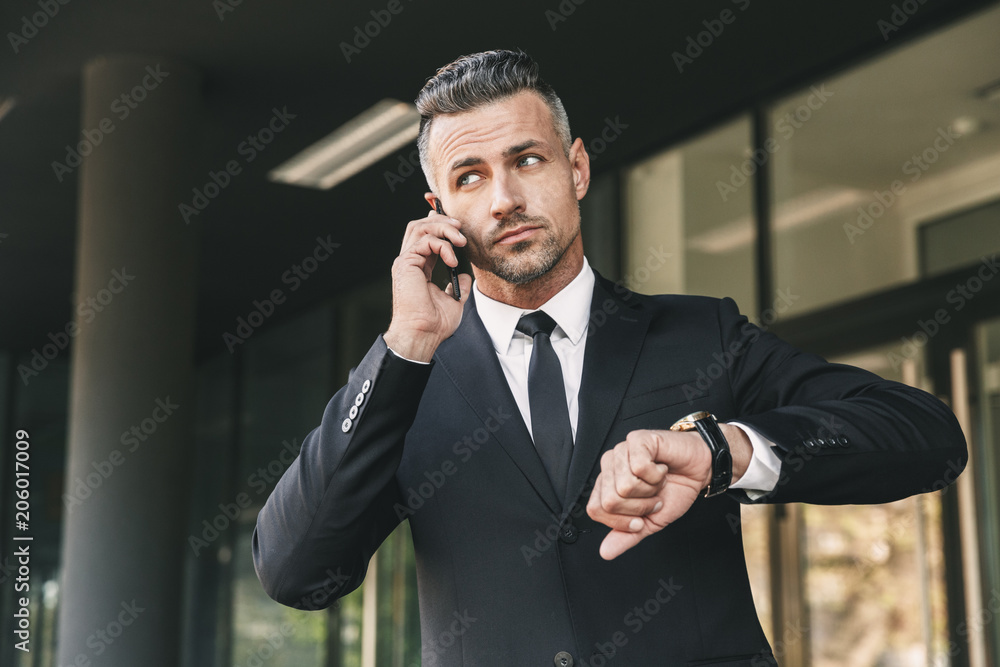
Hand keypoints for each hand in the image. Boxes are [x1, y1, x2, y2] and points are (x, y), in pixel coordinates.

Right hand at [384, 210, 471, 361]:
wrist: (423, 334)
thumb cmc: (434, 324)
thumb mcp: (454, 300)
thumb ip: (458, 284)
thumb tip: (464, 275)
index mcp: (418, 267)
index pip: (425, 236)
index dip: (439, 225)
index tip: (458, 227)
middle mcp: (409, 261)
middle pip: (420, 225)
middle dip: (441, 221)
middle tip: (460, 228)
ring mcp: (406, 261)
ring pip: (420, 227)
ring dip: (443, 228)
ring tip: (460, 240)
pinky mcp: (406, 264)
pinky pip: (425, 241)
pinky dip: (443, 246)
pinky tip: (452, 260)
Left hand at [586, 429, 710, 559]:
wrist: (699, 470)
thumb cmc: (675, 490)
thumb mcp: (651, 522)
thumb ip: (627, 536)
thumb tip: (605, 552)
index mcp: (607, 485)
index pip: (596, 510)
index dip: (622, 521)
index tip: (641, 518)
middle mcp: (609, 467)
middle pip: (610, 501)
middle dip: (640, 507)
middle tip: (654, 497)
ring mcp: (621, 451)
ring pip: (624, 486)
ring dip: (650, 490)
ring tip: (658, 482)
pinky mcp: (636, 440)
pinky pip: (640, 468)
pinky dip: (657, 475)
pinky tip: (662, 468)